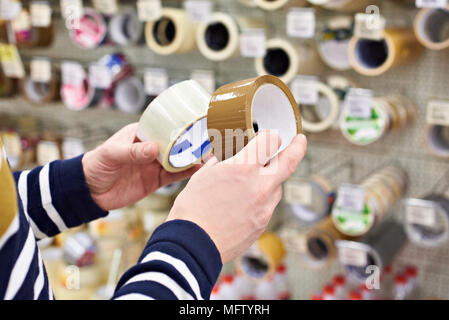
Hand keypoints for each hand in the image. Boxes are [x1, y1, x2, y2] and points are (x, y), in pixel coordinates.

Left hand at [82, 123, 200, 210]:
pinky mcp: (155, 181)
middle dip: (191, 142)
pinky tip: (198, 170)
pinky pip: (173, 176)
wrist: (89, 192)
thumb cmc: (96, 165)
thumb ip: (132, 153)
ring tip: (209, 155)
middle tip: (209, 140)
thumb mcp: (112, 155)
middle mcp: (150, 148)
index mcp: (140, 135)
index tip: (195, 124)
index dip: (179, 126)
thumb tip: (154, 149)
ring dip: (192, 158)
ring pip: (178, 160)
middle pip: (175, 144)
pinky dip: (186, 173)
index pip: (163, 127)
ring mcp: (153, 165)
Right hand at [167, 131, 306, 262]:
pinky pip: (269, 204)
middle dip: (298, 147)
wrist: (193, 245)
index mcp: (244, 168)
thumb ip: (221, 162)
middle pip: (289, 161)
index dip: (269, 135)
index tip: (267, 136)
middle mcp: (260, 185)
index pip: (271, 141)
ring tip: (251, 182)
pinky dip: (262, 198)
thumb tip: (226, 158)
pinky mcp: (263, 223)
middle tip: (300, 141)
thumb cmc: (192, 209)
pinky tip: (244, 202)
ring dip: (271, 178)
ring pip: (277, 185)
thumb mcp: (203, 175)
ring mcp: (265, 207)